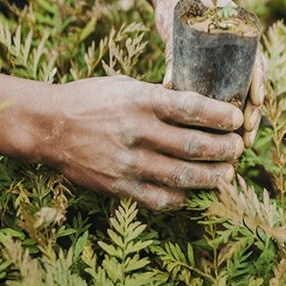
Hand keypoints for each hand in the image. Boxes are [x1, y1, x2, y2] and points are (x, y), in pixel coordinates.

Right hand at [39, 75, 244, 210]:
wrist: (48, 126)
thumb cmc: (91, 100)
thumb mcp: (127, 86)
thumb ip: (160, 97)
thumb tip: (199, 106)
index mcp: (141, 100)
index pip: (193, 108)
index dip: (221, 116)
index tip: (238, 119)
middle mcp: (138, 131)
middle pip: (195, 146)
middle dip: (225, 150)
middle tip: (238, 149)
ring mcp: (128, 162)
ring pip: (184, 176)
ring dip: (212, 178)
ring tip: (226, 174)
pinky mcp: (119, 187)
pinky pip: (160, 199)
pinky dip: (182, 197)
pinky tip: (192, 192)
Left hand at [153, 0, 263, 148]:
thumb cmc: (177, 1)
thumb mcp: (177, 22)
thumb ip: (175, 52)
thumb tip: (167, 87)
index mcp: (239, 30)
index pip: (256, 59)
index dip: (258, 83)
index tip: (257, 103)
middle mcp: (241, 47)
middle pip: (253, 84)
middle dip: (253, 111)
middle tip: (249, 135)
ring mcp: (232, 59)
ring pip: (244, 93)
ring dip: (245, 119)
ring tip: (244, 144)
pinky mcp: (220, 70)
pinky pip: (230, 94)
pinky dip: (229, 114)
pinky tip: (226, 135)